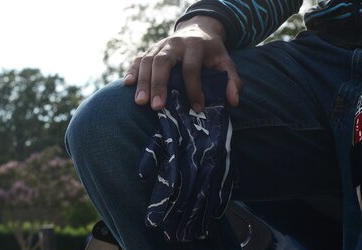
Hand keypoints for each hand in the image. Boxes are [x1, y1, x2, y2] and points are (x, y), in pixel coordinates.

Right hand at [124, 16, 241, 111]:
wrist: (199, 30)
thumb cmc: (213, 53)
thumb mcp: (227, 63)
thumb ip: (232, 81)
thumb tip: (233, 102)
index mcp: (195, 46)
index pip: (191, 68)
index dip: (194, 89)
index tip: (197, 108)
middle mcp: (175, 43)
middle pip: (163, 62)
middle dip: (159, 84)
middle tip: (156, 106)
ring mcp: (161, 45)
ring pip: (148, 61)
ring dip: (143, 82)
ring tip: (140, 102)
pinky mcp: (152, 49)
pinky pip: (139, 58)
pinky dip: (133, 70)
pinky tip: (128, 85)